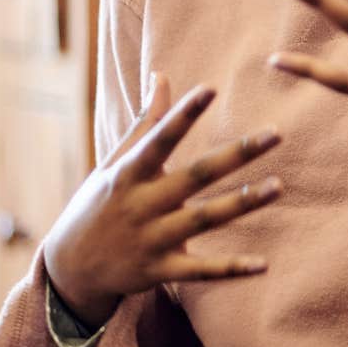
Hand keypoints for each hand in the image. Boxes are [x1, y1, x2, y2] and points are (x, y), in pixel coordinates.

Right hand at [42, 75, 283, 326]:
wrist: (69, 270)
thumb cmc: (98, 204)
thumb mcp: (114, 163)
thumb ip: (144, 123)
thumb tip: (161, 76)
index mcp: (129, 173)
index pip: (159, 139)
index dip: (183, 114)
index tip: (210, 88)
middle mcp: (141, 204)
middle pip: (195, 176)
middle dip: (236, 155)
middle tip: (276, 134)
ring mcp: (151, 239)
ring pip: (204, 219)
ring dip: (243, 203)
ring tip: (278, 186)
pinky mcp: (160, 271)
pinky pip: (201, 270)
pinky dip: (231, 269)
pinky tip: (263, 265)